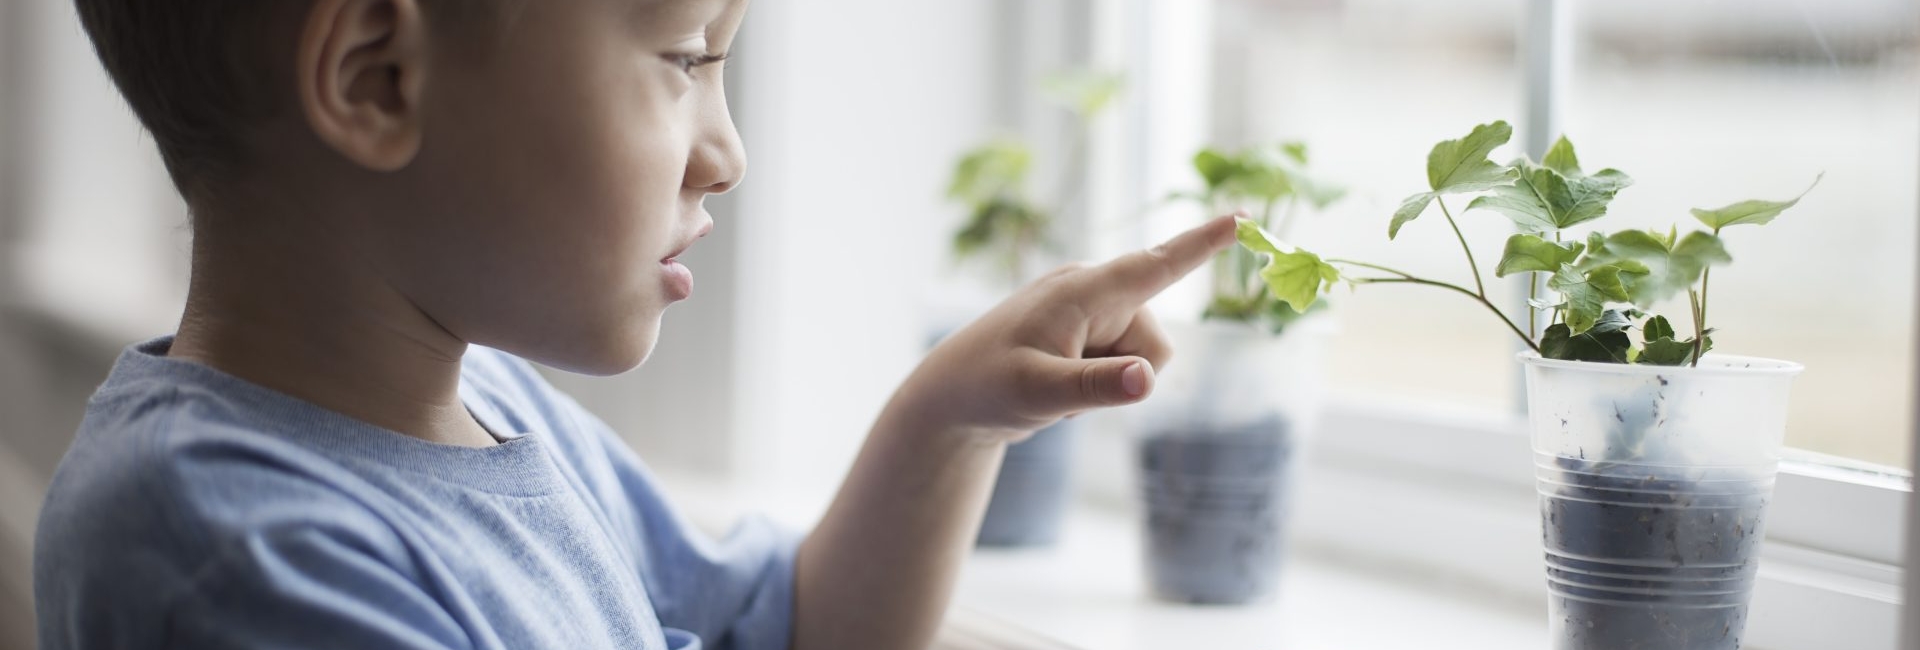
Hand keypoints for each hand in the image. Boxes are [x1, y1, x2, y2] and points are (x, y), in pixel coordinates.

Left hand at [897, 214, 1239, 441]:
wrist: (949, 399)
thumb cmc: (986, 388)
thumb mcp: (1040, 393)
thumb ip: (1096, 386)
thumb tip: (1147, 380)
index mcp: (1082, 290)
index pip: (1156, 264)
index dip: (1203, 243)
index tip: (1244, 217)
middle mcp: (1092, 291)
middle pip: (1156, 341)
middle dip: (1130, 375)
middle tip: (1066, 388)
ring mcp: (1089, 311)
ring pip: (1144, 358)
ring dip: (1112, 382)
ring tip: (1057, 386)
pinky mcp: (1086, 330)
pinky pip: (1123, 364)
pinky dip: (1100, 383)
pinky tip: (1058, 386)